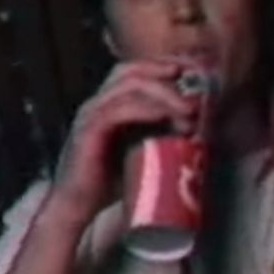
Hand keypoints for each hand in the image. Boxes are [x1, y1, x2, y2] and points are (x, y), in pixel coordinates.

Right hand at [48, 60, 197, 225]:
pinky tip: (165, 116)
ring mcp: (91, 115)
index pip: (135, 71)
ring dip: (164, 93)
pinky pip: (118, 110)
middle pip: (132, 70)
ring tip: (189, 108)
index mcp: (108, 104)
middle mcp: (97, 104)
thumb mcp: (139, 151)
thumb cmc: (109, 182)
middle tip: (196, 85)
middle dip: (167, 71)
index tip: (195, 72)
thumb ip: (159, 135)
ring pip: (128, 86)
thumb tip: (195, 129)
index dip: (165, 66)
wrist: (77, 206)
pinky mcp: (88, 132)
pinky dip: (145, 109)